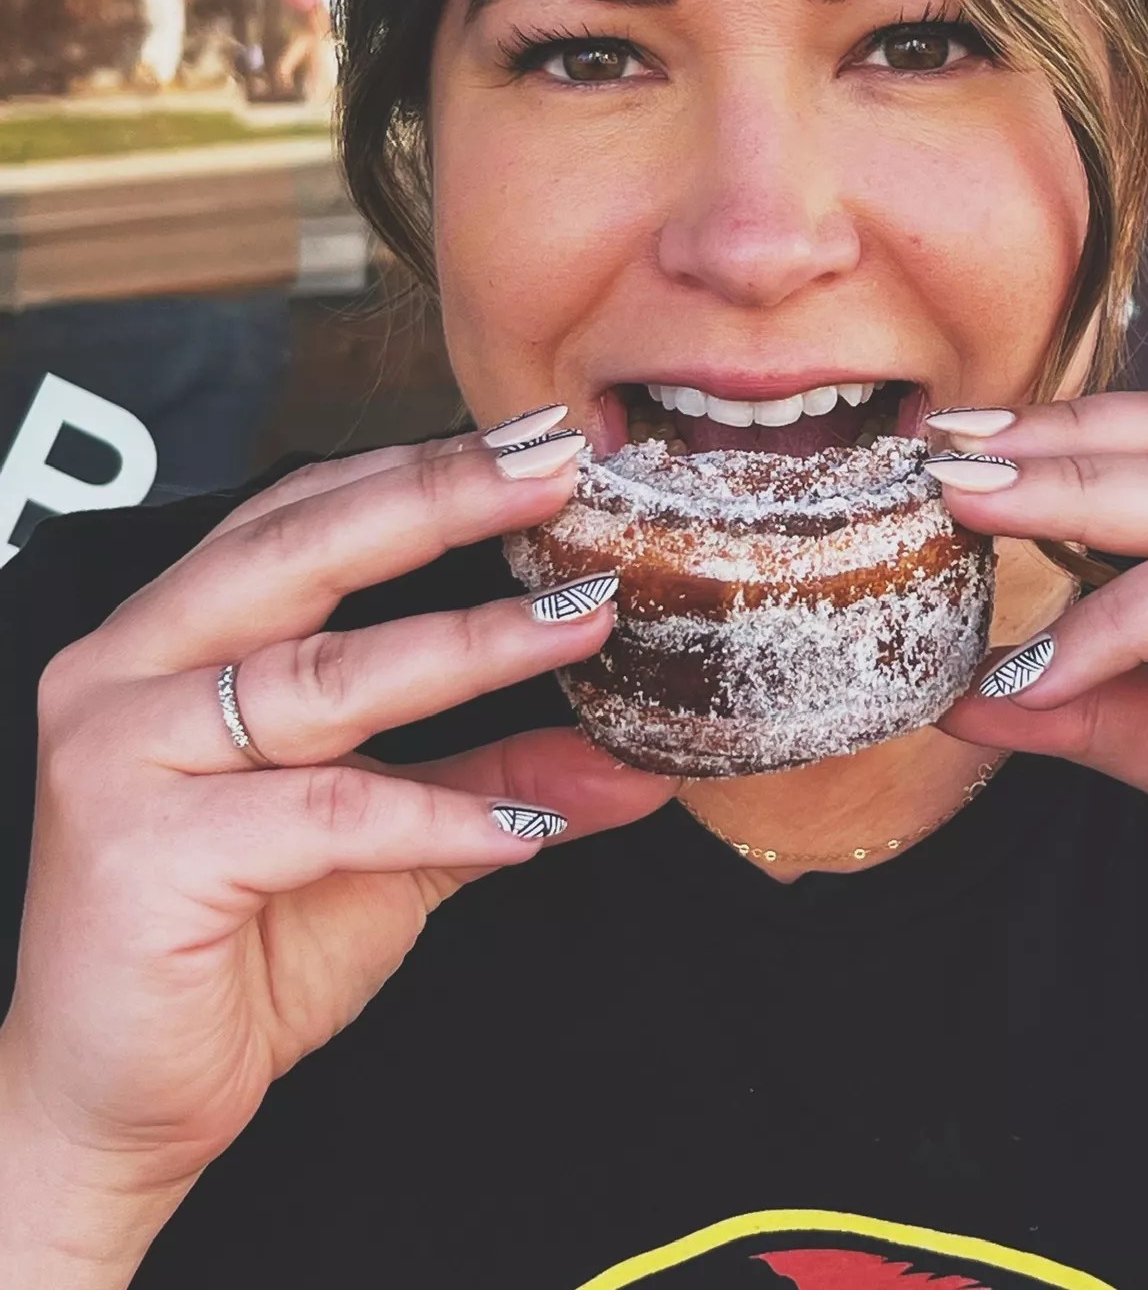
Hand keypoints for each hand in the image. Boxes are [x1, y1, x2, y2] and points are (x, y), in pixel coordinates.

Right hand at [1, 429, 674, 1201]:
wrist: (118, 1103)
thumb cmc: (237, 946)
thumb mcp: (389, 841)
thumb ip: (492, 777)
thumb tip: (632, 755)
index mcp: (172, 636)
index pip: (300, 514)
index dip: (419, 469)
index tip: (538, 442)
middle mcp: (127, 669)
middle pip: (301, 553)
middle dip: (440, 500)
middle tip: (557, 472)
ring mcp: (120, 755)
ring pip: (322, 674)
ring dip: (471, 645)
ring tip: (583, 623)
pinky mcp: (138, 853)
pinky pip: (319, 812)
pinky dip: (432, 811)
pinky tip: (523, 824)